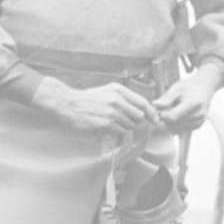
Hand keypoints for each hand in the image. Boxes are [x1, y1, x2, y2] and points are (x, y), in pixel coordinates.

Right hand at [30, 76, 159, 134]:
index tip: (155, 119)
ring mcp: (112, 112)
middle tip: (122, 120)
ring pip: (130, 126)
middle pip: (138, 116)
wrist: (68, 104)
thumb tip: (142, 109)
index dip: (151, 112)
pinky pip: (120, 132)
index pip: (142, 102)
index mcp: (119, 90)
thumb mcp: (107, 91)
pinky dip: (115, 132)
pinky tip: (105, 126)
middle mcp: (118, 100)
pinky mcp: (106, 124)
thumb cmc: (88, 99)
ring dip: (123, 127)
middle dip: (134, 121)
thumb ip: (124, 98)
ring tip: (109, 122)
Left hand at [153, 64, 223, 132]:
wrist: (205, 87)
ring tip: (171, 111)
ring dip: (169, 123)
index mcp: (193, 103)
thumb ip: (166, 98)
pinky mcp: (198, 126)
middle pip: (173, 124)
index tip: (159, 109)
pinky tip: (177, 115)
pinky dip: (175, 125)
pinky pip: (180, 130)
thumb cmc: (189, 86)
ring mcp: (199, 121)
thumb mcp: (176, 88)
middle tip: (163, 110)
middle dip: (165, 119)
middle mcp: (198, 115)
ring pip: (176, 130)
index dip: (162, 115)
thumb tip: (154, 105)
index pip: (172, 117)